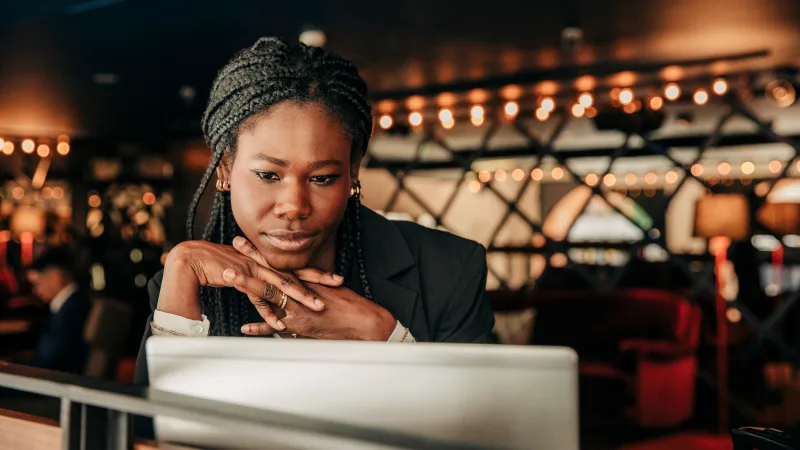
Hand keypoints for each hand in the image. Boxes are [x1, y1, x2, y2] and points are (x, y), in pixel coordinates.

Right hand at [158, 239, 342, 329]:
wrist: (195, 258)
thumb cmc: (221, 264)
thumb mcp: (248, 270)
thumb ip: (263, 278)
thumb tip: (276, 287)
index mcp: (268, 262)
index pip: (298, 267)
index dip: (317, 273)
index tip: (337, 277)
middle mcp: (265, 264)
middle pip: (297, 273)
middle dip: (319, 280)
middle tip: (339, 284)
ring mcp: (254, 271)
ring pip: (283, 285)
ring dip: (301, 297)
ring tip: (318, 307)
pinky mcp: (241, 279)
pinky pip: (258, 299)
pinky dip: (269, 314)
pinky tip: (281, 326)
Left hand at [223, 238, 396, 340]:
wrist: (362, 320)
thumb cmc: (349, 304)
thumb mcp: (329, 289)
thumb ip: (312, 284)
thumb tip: (299, 280)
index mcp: (305, 281)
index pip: (277, 263)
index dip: (259, 252)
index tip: (244, 241)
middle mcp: (299, 292)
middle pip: (270, 272)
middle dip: (250, 259)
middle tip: (232, 246)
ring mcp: (297, 308)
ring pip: (267, 295)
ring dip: (247, 285)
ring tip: (228, 276)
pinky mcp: (300, 325)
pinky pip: (275, 328)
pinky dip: (260, 328)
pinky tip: (244, 328)